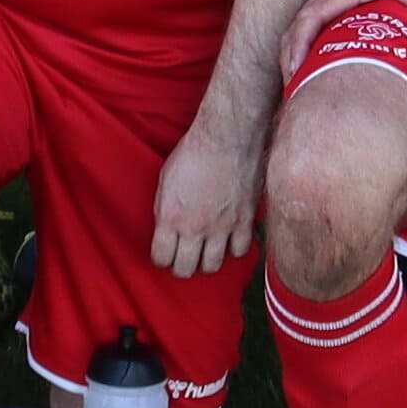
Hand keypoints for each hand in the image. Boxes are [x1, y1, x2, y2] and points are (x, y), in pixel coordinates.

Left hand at [148, 116, 260, 281]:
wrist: (227, 137)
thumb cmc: (194, 152)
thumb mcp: (166, 180)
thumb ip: (165, 210)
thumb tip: (167, 229)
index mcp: (171, 217)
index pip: (161, 258)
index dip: (162, 258)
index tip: (165, 254)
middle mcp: (195, 228)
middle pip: (186, 269)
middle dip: (182, 266)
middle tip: (185, 256)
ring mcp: (222, 227)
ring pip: (213, 266)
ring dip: (207, 261)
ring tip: (206, 250)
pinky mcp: (244, 221)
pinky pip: (240, 251)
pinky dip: (234, 249)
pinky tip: (229, 239)